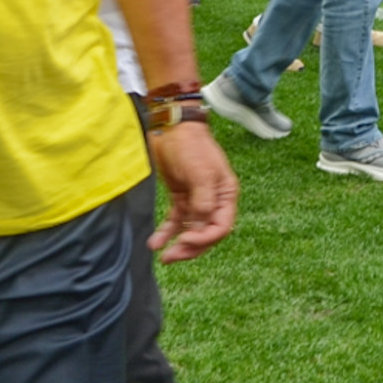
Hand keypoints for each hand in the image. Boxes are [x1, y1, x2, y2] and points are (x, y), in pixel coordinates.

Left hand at [147, 120, 237, 262]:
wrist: (170, 126)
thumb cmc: (190, 145)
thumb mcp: (200, 173)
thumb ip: (203, 202)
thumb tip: (200, 227)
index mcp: (226, 195)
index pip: (221, 227)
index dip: (204, 238)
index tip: (184, 239)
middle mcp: (214, 200)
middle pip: (206, 233)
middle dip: (190, 247)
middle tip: (171, 256)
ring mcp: (197, 200)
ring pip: (191, 231)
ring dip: (178, 245)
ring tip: (163, 256)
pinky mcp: (181, 197)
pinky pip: (176, 221)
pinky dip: (167, 233)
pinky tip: (156, 242)